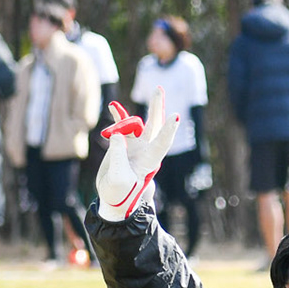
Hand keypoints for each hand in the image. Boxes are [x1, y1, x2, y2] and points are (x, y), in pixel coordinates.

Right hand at [96, 87, 178, 220]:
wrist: (113, 197)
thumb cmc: (120, 193)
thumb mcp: (117, 177)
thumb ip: (118, 153)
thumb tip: (117, 133)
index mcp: (150, 161)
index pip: (162, 143)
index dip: (169, 130)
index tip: (176, 116)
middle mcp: (146, 150)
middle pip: (155, 126)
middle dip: (157, 107)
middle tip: (158, 90)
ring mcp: (135, 146)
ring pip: (137, 123)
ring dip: (128, 113)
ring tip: (115, 105)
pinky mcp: (123, 144)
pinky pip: (122, 126)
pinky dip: (118, 116)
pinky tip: (112, 106)